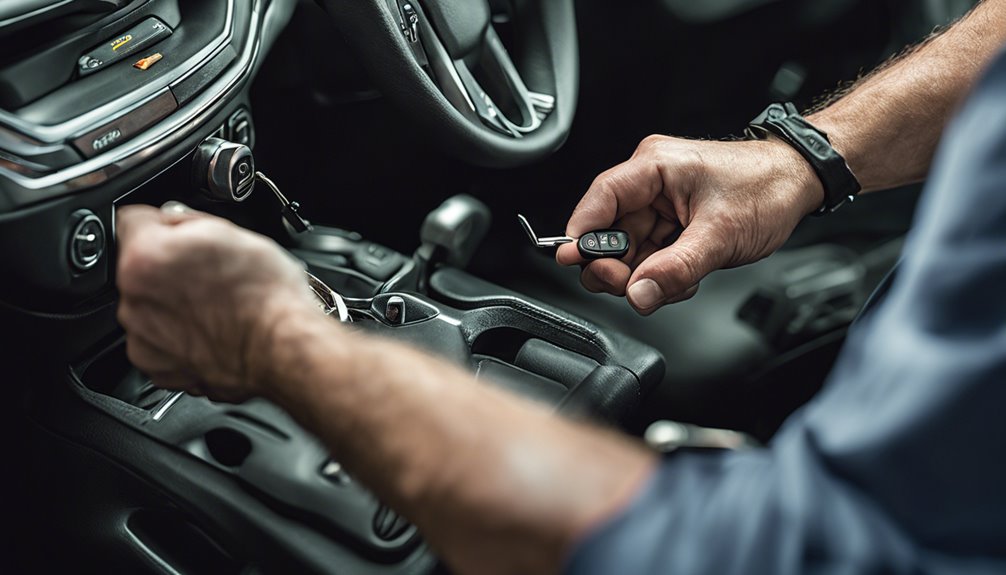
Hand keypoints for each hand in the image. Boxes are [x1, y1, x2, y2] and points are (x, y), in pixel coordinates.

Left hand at [116, 203, 318, 400]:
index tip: (179, 232)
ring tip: (215, 305)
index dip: (161, 222)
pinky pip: (160, 342)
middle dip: (168, 267)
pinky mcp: (158, 367)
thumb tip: (172, 222)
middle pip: (140, 268)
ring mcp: (143, 339)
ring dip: (173, 303)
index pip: (132, 220)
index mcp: (144, 259)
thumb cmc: (267, 297)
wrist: (284, 349)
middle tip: (209, 273)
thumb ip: (185, 220)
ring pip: (150, 307)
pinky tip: (211, 329)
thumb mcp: (232, 232)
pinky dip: (179, 337)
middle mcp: (133, 302)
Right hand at [557, 135, 823, 314]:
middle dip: (619, 267)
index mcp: (653, 168)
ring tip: (676, 281)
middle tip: (633, 287)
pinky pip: (650, 259)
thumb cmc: (766, 186)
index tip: (571, 260)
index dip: (581, 232)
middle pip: (608, 233)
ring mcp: (660, 207)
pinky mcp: (671, 226)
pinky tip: (684, 277)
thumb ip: (675, 268)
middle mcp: (650, 185)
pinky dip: (662, 276)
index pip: (600, 199)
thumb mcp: (720, 233)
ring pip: (629, 253)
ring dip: (646, 277)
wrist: (800, 183)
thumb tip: (638, 293)